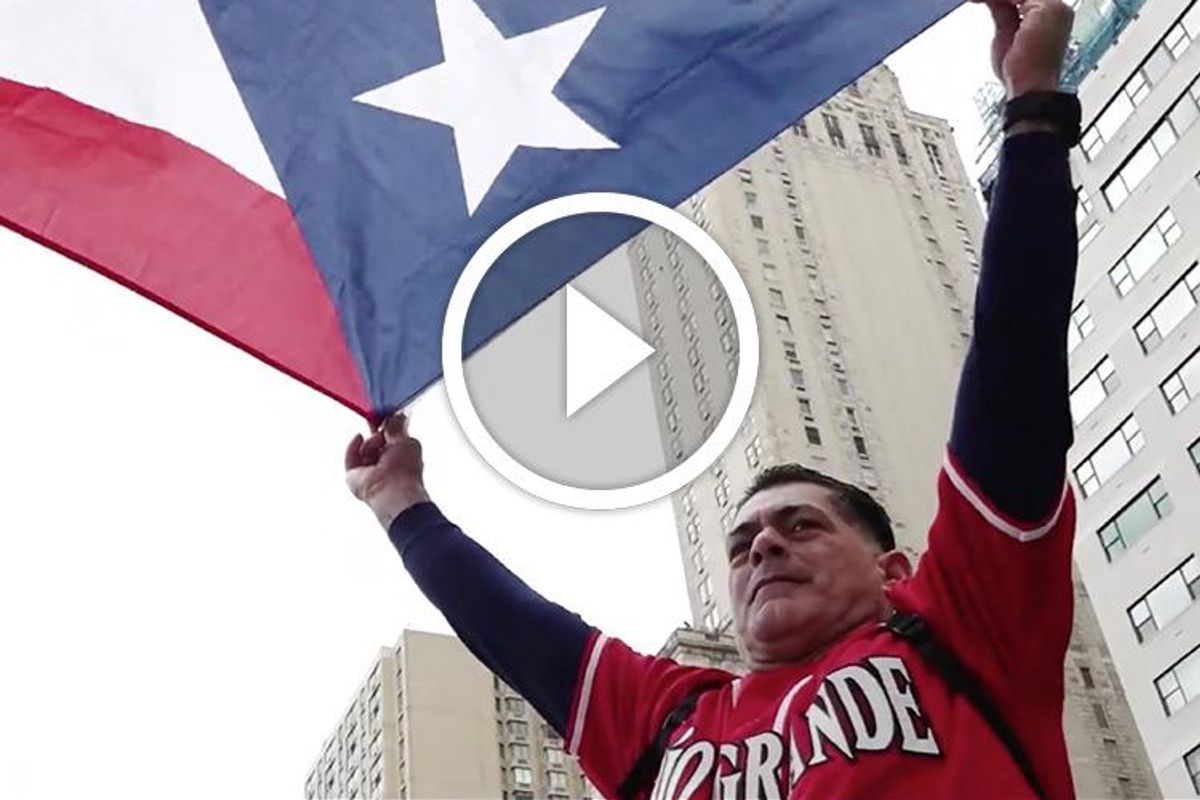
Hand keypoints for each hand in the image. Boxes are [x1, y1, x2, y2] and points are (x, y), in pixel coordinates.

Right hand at [345, 411, 430, 528]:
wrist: (393, 489)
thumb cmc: (405, 470)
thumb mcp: (405, 440)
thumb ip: (397, 426)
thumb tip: (396, 415)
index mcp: (401, 456)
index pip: (391, 439)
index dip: (387, 426)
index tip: (383, 414)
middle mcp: (385, 464)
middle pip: (375, 442)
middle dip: (375, 432)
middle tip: (374, 420)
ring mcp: (369, 470)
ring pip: (363, 447)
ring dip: (370, 442)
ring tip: (378, 448)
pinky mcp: (354, 476)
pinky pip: (350, 455)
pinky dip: (354, 446)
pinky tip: (358, 438)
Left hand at [978, 0, 1073, 97]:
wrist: (1030, 87)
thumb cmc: (1021, 72)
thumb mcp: (1006, 35)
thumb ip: (1003, 13)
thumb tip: (994, 1)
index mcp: (1051, 16)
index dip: (1004, 2)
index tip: (986, 2)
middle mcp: (1057, 9)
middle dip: (1000, 0)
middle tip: (979, 1)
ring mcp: (1054, 8)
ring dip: (998, 0)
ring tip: (978, 1)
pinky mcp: (1047, 9)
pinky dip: (999, 0)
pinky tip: (985, 2)